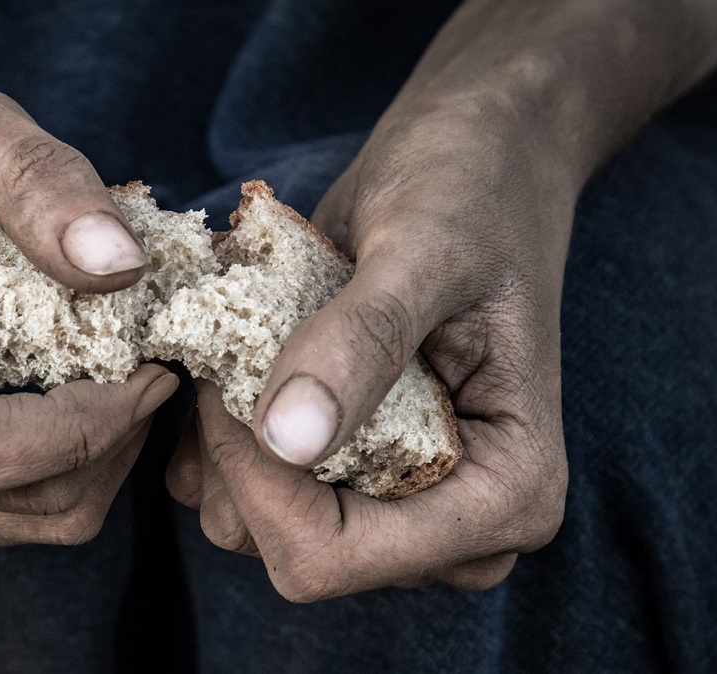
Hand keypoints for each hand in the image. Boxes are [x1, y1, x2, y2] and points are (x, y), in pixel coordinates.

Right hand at [0, 59, 176, 544]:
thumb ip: (42, 186)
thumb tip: (123, 269)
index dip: (64, 435)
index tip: (143, 372)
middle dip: (99, 446)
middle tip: (151, 369)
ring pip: (2, 523)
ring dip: (86, 464)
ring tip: (116, 381)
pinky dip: (52, 472)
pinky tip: (69, 401)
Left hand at [168, 99, 569, 598]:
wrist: (478, 152)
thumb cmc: (475, 185)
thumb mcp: (426, 248)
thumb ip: (363, 343)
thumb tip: (289, 440)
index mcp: (505, 496)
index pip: (339, 555)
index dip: (259, 478)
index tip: (233, 367)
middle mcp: (447, 524)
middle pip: (288, 550)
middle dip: (238, 450)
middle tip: (243, 337)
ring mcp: (388, 499)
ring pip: (247, 522)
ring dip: (221, 430)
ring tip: (253, 332)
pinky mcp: (338, 467)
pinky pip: (232, 482)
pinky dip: (212, 421)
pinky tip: (240, 346)